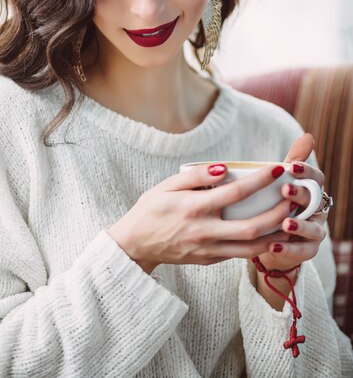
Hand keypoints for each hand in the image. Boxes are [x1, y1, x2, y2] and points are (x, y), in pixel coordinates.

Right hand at [108, 162, 295, 273]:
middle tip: (293, 198)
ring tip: (290, 220)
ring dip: (275, 235)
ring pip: (251, 248)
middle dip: (278, 213)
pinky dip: (258, 245)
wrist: (135, 245)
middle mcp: (205, 232)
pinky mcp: (209, 261)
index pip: (235, 193)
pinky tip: (269, 233)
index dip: (260, 180)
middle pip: (252, 227)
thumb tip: (224, 168)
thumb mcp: (165, 186)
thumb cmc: (150, 210)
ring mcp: (208, 250)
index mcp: (194, 209)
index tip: (278, 169)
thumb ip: (194, 176)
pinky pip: (239, 254)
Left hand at [255, 133, 327, 272]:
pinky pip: (302, 251)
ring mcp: (315, 231)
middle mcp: (317, 210)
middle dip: (301, 195)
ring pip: (313, 228)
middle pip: (314, 201)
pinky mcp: (308, 250)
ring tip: (284, 224)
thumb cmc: (278, 203)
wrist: (273, 238)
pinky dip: (288, 249)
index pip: (317, 178)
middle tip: (285, 190)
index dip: (307, 171)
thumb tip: (308, 136)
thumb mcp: (281, 182)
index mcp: (311, 191)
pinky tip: (273, 245)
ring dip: (299, 226)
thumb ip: (292, 162)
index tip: (292, 166)